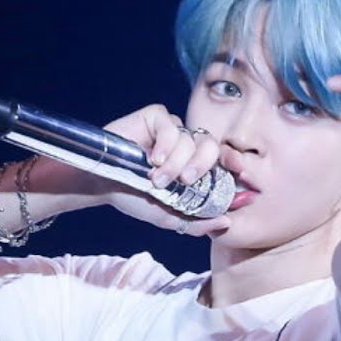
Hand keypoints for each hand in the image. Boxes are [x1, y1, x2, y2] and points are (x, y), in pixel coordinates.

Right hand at [99, 104, 230, 235]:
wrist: (103, 185)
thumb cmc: (135, 198)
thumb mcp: (169, 217)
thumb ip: (198, 223)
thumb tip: (227, 222)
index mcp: (194, 166)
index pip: (222, 159)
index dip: (232, 162)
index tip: (237, 171)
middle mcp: (186, 145)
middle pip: (211, 146)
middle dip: (201, 165)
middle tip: (184, 181)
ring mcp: (171, 130)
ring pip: (189, 139)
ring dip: (175, 162)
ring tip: (156, 178)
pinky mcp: (154, 118)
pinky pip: (171, 125)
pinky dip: (165, 144)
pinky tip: (152, 159)